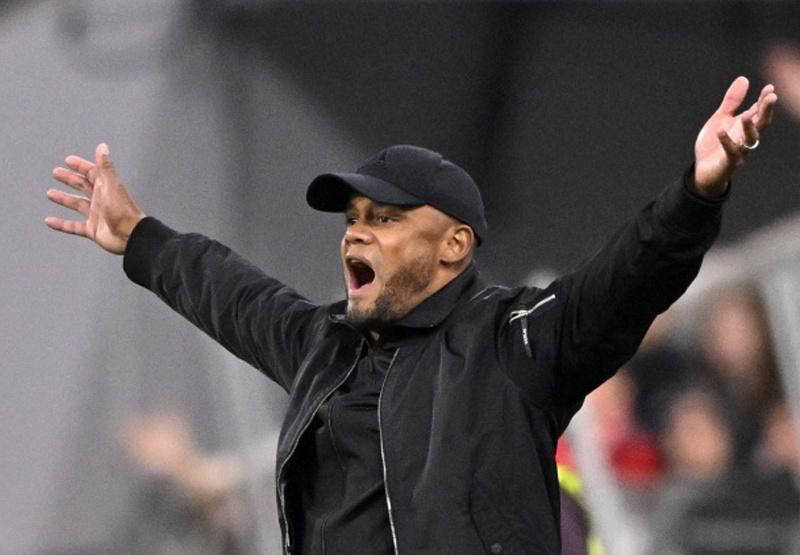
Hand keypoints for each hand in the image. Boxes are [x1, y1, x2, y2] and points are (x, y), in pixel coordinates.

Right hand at [45, 143, 145, 253]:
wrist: (130, 235)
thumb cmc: (122, 209)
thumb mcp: (111, 185)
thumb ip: (105, 166)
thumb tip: (102, 146)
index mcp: (106, 187)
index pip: (92, 173)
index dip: (81, 166)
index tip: (68, 161)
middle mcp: (101, 200)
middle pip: (83, 186)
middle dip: (70, 179)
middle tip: (56, 173)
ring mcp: (97, 215)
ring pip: (77, 204)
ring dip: (64, 199)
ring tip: (50, 194)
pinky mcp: (93, 230)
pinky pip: (73, 226)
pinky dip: (61, 224)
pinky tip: (49, 221)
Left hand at [693, 76, 777, 197]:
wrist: (703, 171)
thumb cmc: (714, 144)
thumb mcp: (721, 118)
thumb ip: (732, 101)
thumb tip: (743, 78)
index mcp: (745, 126)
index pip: (759, 111)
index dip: (764, 100)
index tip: (769, 88)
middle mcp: (746, 138)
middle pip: (761, 124)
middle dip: (766, 111)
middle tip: (771, 97)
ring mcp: (740, 152)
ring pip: (750, 140)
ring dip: (749, 127)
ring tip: (746, 114)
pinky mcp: (729, 163)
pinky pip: (730, 153)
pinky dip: (726, 142)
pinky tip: (721, 131)